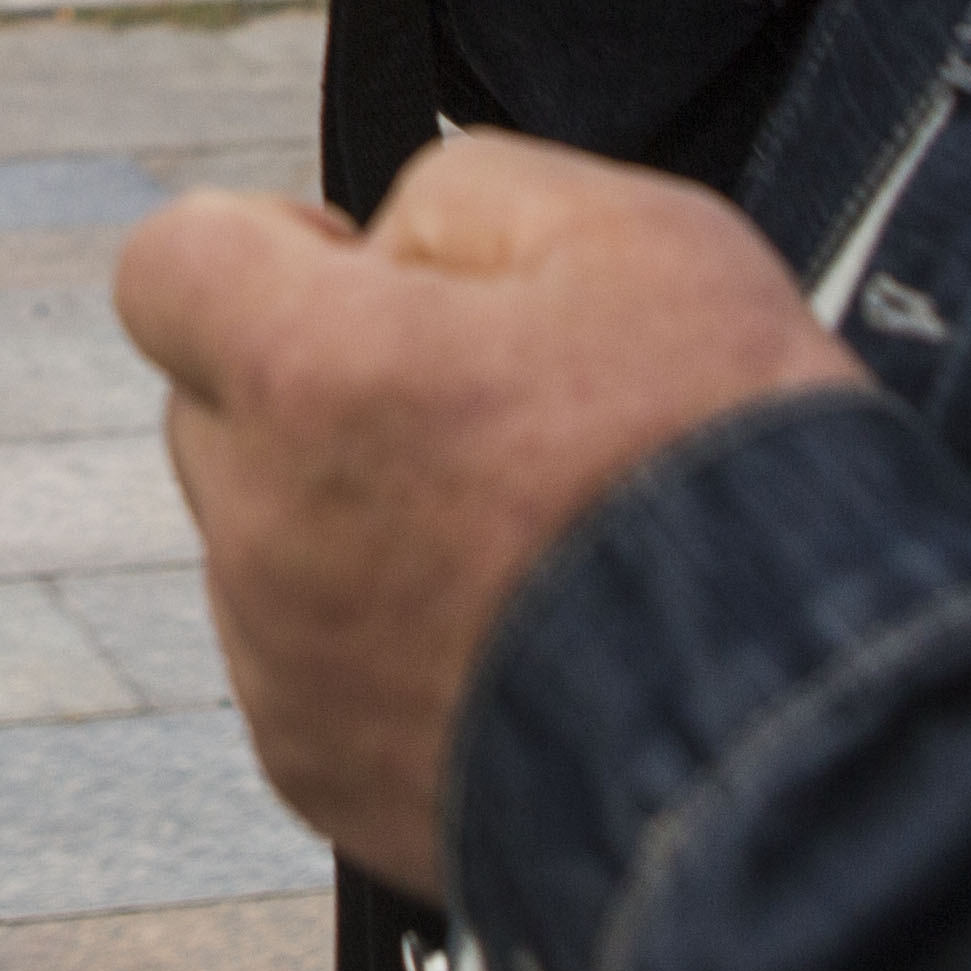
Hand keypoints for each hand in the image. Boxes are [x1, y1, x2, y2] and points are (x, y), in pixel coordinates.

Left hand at [115, 133, 868, 896]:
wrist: (803, 737)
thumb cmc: (726, 481)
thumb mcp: (629, 230)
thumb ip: (457, 195)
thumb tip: (388, 243)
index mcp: (311, 373)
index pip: (168, 265)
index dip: (260, 250)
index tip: (351, 275)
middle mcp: (266, 527)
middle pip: (219, 409)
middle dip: (315, 388)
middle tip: (475, 412)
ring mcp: (286, 665)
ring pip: (265, 544)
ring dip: (352, 522)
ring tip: (523, 539)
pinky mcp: (323, 775)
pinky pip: (309, 667)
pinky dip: (382, 644)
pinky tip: (517, 633)